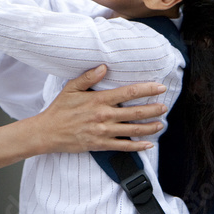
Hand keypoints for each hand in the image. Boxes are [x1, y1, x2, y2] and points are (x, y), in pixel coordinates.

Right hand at [34, 65, 167, 153]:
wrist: (48, 132)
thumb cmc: (60, 109)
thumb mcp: (71, 88)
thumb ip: (89, 77)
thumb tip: (104, 67)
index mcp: (99, 100)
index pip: (129, 93)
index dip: (146, 90)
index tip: (159, 88)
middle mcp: (104, 115)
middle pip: (135, 112)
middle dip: (153, 109)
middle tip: (165, 106)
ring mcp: (104, 132)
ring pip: (133, 129)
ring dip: (150, 127)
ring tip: (161, 124)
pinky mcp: (101, 145)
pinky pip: (124, 146)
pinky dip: (138, 145)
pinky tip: (149, 144)